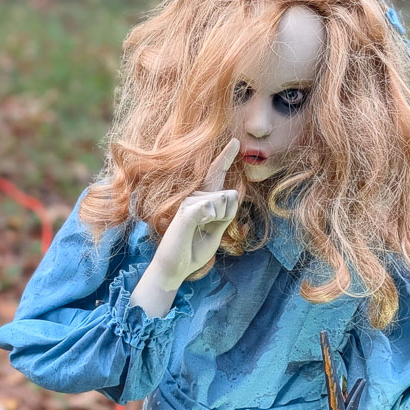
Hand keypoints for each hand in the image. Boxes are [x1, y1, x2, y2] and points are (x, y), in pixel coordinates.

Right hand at [149, 138, 240, 288]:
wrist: (175, 269)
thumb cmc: (192, 250)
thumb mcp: (216, 233)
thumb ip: (226, 215)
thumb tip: (231, 192)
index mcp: (204, 202)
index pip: (216, 176)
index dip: (225, 157)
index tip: (234, 141)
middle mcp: (195, 197)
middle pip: (229, 195)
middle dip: (228, 216)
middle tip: (209, 230)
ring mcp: (189, 203)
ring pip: (222, 201)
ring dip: (219, 221)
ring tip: (199, 232)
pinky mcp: (186, 211)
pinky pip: (210, 206)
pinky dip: (211, 218)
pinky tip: (198, 227)